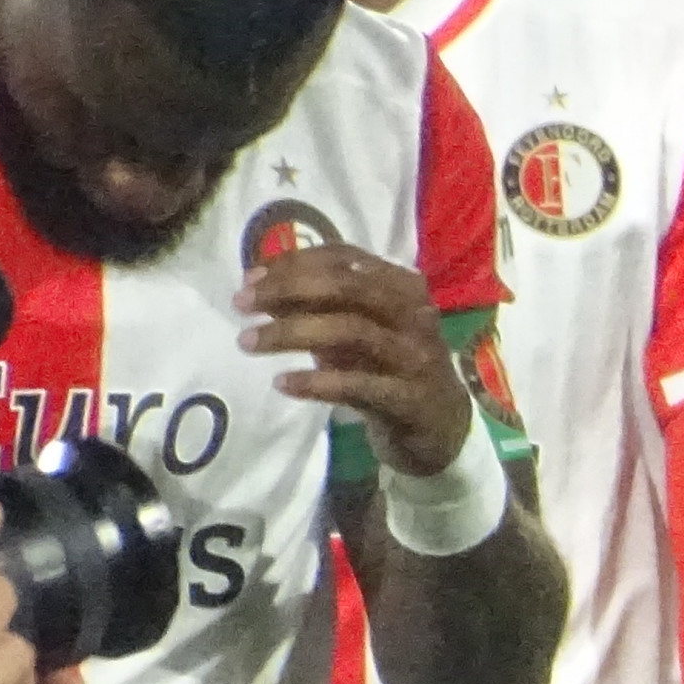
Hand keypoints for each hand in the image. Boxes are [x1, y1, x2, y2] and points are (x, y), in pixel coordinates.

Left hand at [238, 239, 474, 478]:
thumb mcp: (357, 328)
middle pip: (348, 288)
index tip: (249, 278)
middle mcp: (414, 314)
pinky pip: (358, 385)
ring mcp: (416, 356)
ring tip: (248, 342)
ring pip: (351, 331)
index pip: (345, 258)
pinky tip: (283, 383)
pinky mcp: (410, 399)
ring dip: (292, 333)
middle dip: (288, 290)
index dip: (293, 263)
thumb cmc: (389, 367)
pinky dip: (316, 381)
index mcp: (402, 286)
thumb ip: (318, 305)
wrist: (441, 425)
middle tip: (242, 304)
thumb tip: (258, 284)